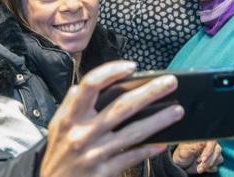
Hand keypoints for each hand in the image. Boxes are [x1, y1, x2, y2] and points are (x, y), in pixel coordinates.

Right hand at [40, 61, 183, 176]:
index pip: (90, 85)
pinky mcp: (104, 171)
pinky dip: (147, 150)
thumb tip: (84, 85)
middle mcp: (82, 133)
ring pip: (133, 132)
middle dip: (149, 92)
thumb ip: (71, 104)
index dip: (112, 71)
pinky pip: (132, 157)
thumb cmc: (58, 154)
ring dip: (158, 120)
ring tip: (177, 111)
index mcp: (69, 116)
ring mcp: (95, 153)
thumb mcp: (57, 125)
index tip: (131, 67)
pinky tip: (161, 143)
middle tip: (170, 83)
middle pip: (121, 106)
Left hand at [172, 140, 222, 173]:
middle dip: (209, 160)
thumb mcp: (185, 150)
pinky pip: (217, 165)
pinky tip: (201, 168)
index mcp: (202, 140)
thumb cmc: (182, 155)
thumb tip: (203, 142)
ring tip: (198, 168)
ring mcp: (212, 153)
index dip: (209, 151)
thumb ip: (194, 146)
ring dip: (208, 165)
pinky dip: (209, 169)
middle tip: (200, 165)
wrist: (181, 165)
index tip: (202, 159)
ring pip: (218, 158)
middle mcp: (208, 145)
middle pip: (217, 150)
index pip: (212, 142)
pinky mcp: (213, 161)